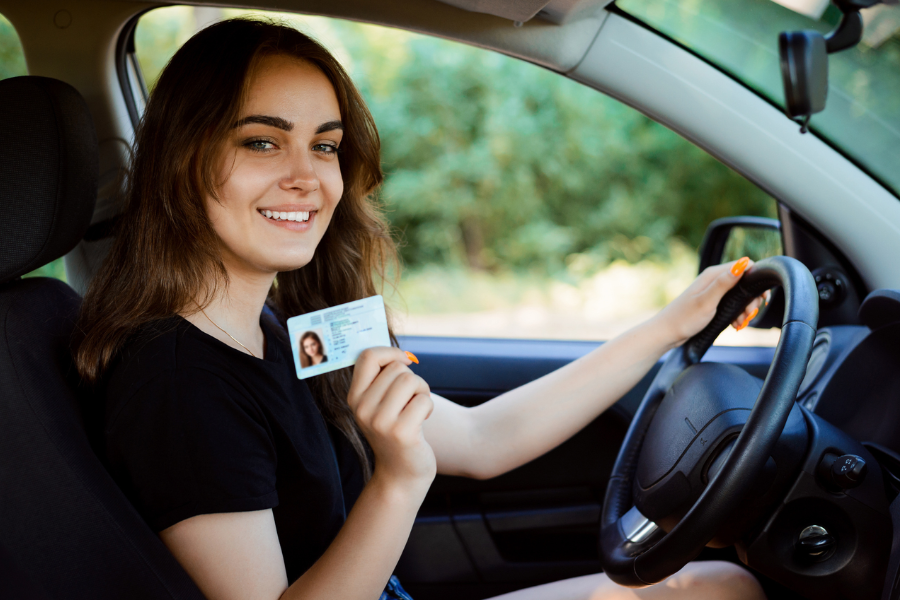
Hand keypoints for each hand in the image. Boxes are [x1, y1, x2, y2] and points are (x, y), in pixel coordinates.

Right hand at [348, 347, 435, 493]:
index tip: (404, 361)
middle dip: (412, 379)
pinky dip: (428, 407)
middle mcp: (362, 409)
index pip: (367, 356)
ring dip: (422, 392)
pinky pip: (423, 400)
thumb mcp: (379, 405)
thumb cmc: (395, 431)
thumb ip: (382, 380)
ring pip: (411, 380)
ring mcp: (380, 421)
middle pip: (397, 368)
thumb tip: (402, 353)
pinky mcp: (401, 432)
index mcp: (354, 397)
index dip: (391, 352)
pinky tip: (422, 422)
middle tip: (411, 400)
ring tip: (417, 409)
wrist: (400, 474)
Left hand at [655, 257, 767, 347]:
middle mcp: (714, 280)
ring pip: (740, 295)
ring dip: (745, 309)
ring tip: (740, 323)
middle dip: (752, 299)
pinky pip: (732, 304)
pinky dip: (738, 314)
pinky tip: (736, 324)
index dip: (756, 280)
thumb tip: (743, 263)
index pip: (746, 265)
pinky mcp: (713, 302)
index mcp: (713, 275)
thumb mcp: (707, 301)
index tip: (759, 298)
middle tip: (748, 315)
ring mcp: (713, 291)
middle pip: (745, 282)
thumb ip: (724, 283)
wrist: (667, 333)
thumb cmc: (684, 318)